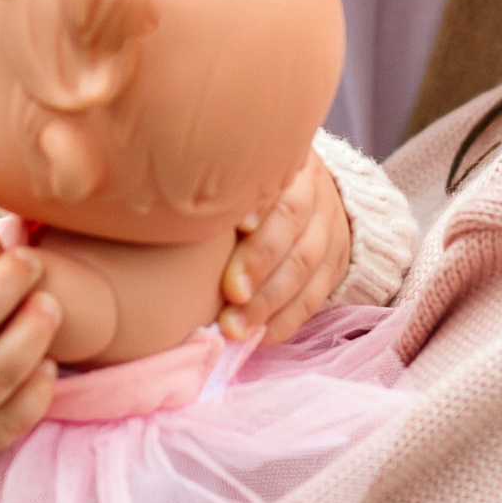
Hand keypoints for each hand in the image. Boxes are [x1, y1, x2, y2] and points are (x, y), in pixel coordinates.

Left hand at [222, 152, 350, 346]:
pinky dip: (286, 321)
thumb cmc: (245, 188)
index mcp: (289, 166)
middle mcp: (316, 194)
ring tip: (235, 327)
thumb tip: (167, 211)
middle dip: (262, 264)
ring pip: (307, 268)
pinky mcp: (335, 265)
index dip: (263, 207)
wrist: (300, 198)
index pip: (282, 185)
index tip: (239, 227)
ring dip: (270, 303)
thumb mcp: (237, 176)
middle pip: (295, 229)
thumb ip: (215, 190)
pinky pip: (315, 298)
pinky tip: (259, 337)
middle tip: (231, 293)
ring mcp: (330, 231)